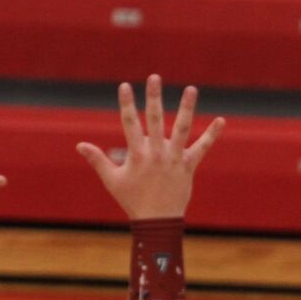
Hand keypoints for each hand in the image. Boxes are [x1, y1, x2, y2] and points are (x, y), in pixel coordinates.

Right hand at [77, 74, 223, 220]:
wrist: (157, 222)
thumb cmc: (132, 200)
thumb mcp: (112, 180)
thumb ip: (97, 160)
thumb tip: (79, 145)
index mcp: (137, 154)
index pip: (130, 123)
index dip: (127, 104)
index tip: (125, 86)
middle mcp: (157, 153)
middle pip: (156, 119)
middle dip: (154, 97)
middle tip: (154, 77)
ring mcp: (174, 158)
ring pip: (182, 129)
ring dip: (187, 108)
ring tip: (191, 89)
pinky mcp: (188, 166)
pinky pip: (202, 148)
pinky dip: (212, 135)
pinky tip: (221, 120)